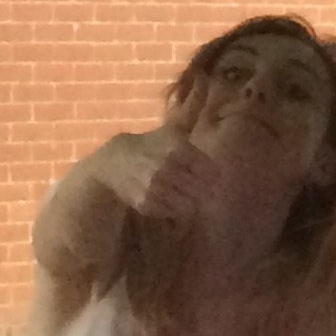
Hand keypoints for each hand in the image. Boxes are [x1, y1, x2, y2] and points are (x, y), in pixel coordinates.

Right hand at [93, 127, 218, 223]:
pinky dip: (175, 209)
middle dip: (204, 190)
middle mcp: (166, 168)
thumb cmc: (149, 145)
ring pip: (189, 204)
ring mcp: (155, 187)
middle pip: (202, 189)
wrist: (114, 161)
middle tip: (200, 188)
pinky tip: (169, 199)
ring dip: (190, 200)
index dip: (213, 176)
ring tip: (184, 194)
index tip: (211, 177)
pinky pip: (172, 212)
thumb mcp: (171, 133)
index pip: (210, 171)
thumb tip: (222, 123)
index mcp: (177, 148)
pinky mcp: (146, 203)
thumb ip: (196, 135)